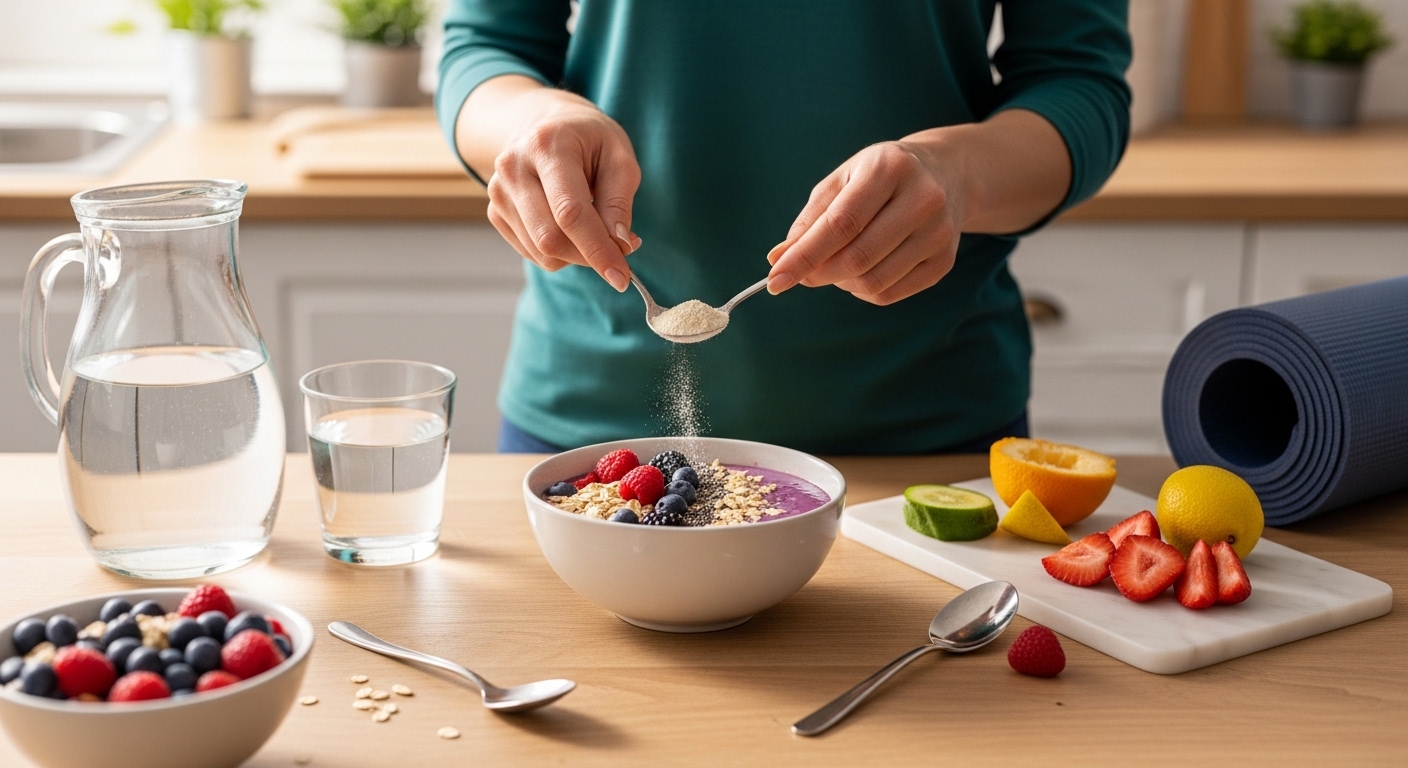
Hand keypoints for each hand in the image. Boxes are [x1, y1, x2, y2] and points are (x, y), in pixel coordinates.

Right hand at [485, 89, 642, 291]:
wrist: (544, 123)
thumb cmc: (588, 139)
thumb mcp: (618, 156)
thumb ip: (619, 202)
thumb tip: (620, 245)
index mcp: (547, 146)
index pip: (570, 213)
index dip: (597, 249)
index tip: (622, 278)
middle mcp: (513, 169)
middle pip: (550, 238)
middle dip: (589, 256)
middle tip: (618, 250)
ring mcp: (498, 192)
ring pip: (541, 252)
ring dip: (576, 254)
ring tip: (592, 225)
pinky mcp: (495, 212)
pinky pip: (532, 252)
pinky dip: (559, 252)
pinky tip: (568, 225)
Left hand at [765, 140, 965, 305]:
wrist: (945, 174)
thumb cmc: (880, 177)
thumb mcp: (842, 181)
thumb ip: (810, 219)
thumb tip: (778, 258)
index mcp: (890, 168)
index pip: (841, 224)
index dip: (804, 256)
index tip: (776, 278)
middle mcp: (923, 198)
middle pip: (858, 257)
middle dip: (819, 274)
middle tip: (801, 275)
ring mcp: (939, 232)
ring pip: (873, 282)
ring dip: (841, 283)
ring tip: (836, 265)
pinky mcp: (945, 261)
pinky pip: (890, 295)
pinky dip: (863, 291)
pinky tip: (861, 271)